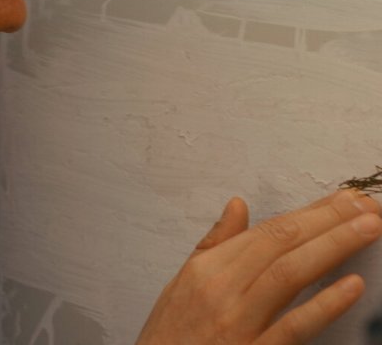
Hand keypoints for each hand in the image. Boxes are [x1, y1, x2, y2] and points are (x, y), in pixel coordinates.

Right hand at [136, 190, 381, 343]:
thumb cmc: (169, 336)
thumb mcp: (181, 284)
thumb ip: (214, 244)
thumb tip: (238, 205)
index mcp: (205, 269)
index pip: (265, 232)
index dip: (307, 213)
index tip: (340, 200)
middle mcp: (221, 290)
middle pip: (281, 244)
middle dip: (327, 220)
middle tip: (364, 204)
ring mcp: (239, 323)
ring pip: (289, 274)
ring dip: (332, 247)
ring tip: (367, 227)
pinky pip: (293, 326)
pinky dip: (324, 305)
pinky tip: (352, 285)